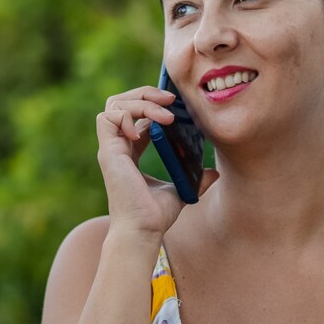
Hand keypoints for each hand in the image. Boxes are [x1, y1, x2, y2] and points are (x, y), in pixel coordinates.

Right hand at [94, 87, 218, 236]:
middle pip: (122, 102)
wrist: (143, 230)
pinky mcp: (108, 152)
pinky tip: (149, 128)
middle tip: (171, 99)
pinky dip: (128, 115)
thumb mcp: (180, 189)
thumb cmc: (156, 215)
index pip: (135, 115)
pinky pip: (108, 118)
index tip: (175, 105)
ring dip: (141, 101)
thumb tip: (214, 172)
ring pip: (114, 105)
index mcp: (130, 151)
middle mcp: (118, 146)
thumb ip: (194, 177)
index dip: (152, 103)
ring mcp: (111, 148)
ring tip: (165, 113)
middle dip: (145, 93)